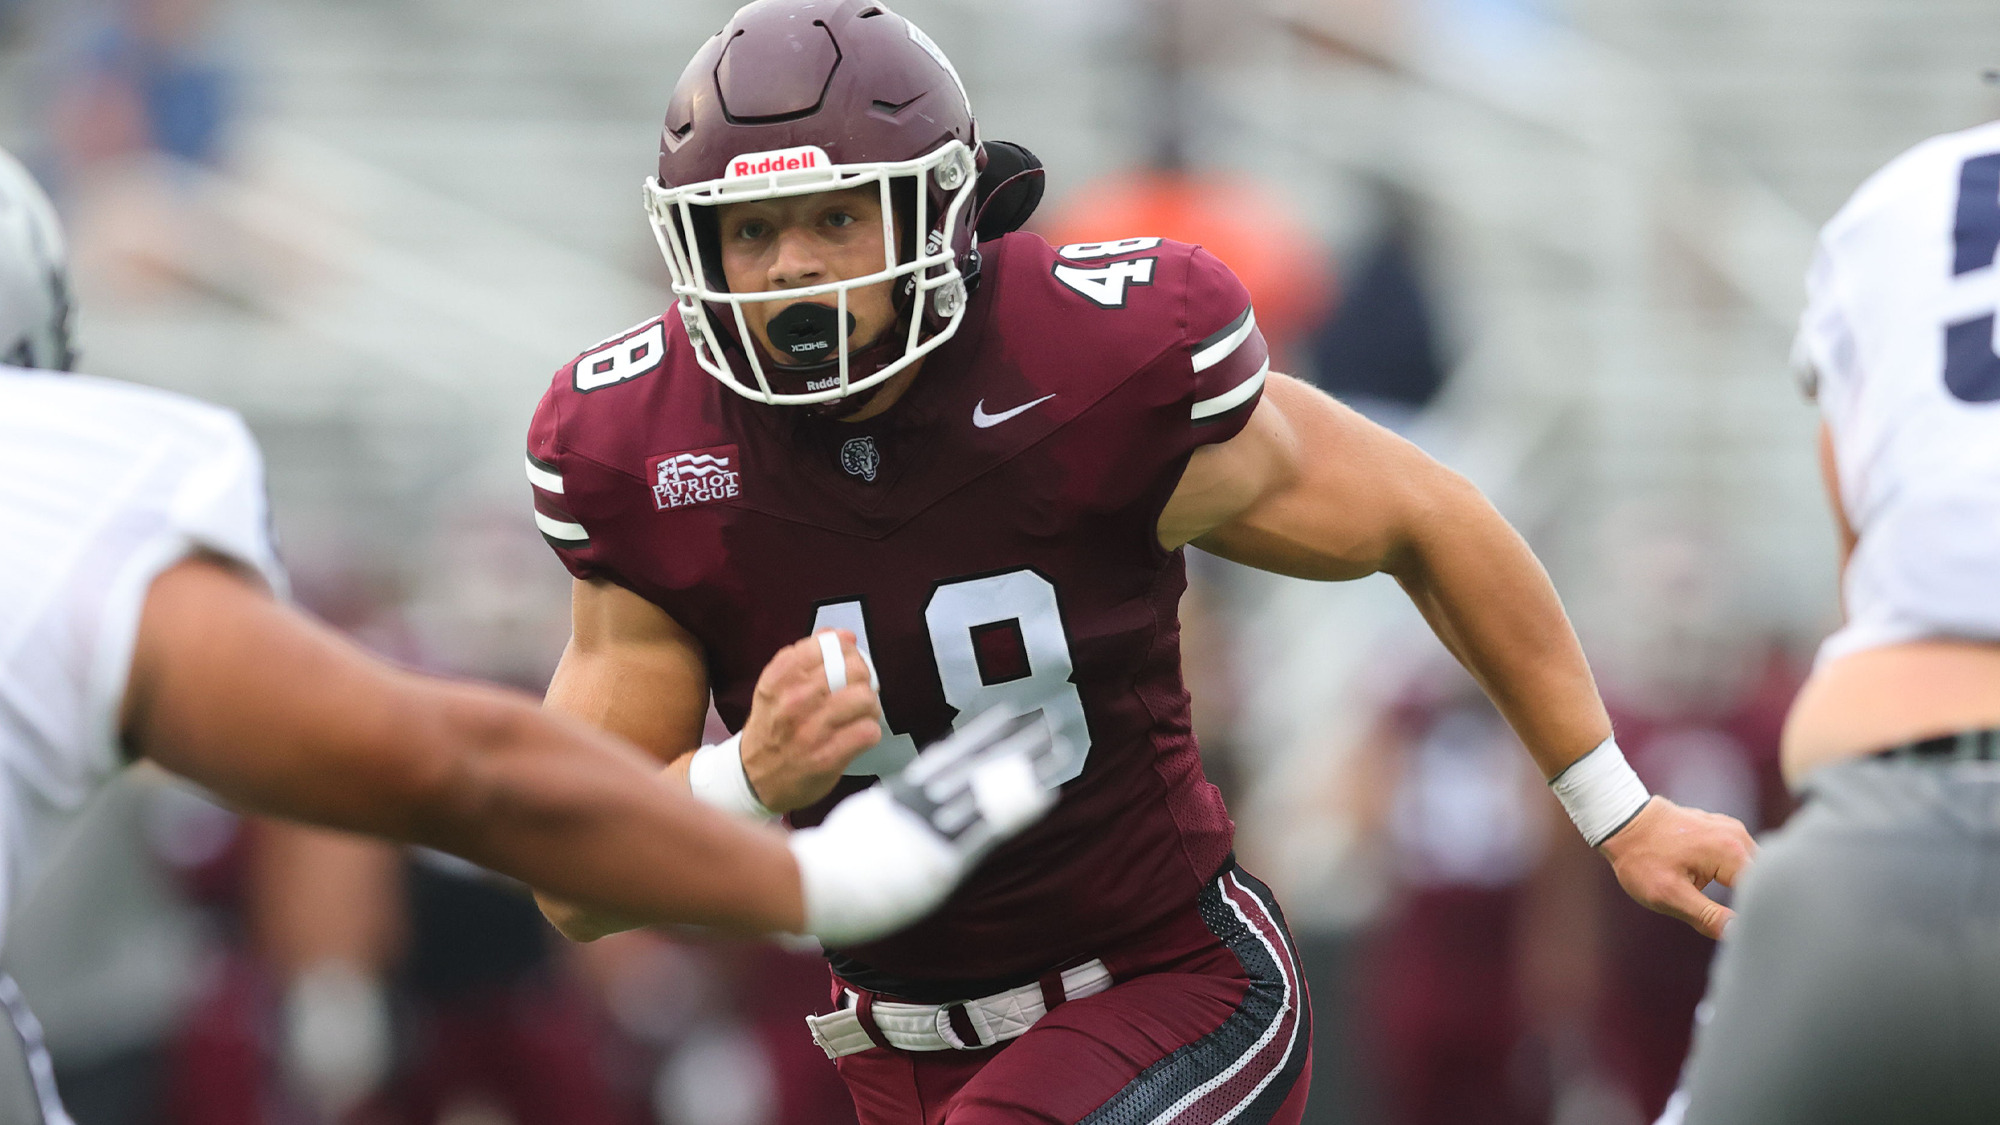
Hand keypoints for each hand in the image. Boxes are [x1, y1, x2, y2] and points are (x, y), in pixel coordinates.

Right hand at [739, 629, 882, 812]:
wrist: (753, 778)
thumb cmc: (772, 728)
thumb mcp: (776, 687)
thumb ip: (805, 658)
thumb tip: (843, 635)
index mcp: (779, 677)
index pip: (828, 645)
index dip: (846, 651)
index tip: (846, 663)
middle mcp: (793, 700)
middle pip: (854, 669)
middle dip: (863, 679)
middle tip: (858, 691)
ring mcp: (810, 730)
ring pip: (864, 698)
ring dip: (869, 707)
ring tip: (861, 714)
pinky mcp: (827, 756)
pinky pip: (868, 732)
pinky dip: (870, 733)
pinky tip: (858, 735)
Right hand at [789, 703, 1068, 944]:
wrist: (824, 884)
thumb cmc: (832, 861)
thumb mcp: (862, 820)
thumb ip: (888, 807)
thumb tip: (896, 799)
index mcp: (906, 792)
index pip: (953, 754)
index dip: (984, 733)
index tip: (1009, 715)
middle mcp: (927, 801)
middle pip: (981, 762)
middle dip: (1017, 741)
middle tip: (1049, 720)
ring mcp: (938, 826)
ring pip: (993, 787)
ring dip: (1028, 766)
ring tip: (1058, 746)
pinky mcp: (948, 856)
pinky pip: (993, 827)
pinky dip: (1020, 808)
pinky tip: (1048, 793)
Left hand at [1596, 796, 1756, 938]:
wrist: (1621, 821)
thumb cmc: (1641, 859)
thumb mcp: (1669, 895)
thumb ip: (1708, 916)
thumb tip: (1739, 935)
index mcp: (1732, 852)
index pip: (1767, 892)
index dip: (1764, 916)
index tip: (1757, 937)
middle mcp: (1739, 837)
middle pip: (1765, 880)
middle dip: (1759, 904)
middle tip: (1748, 930)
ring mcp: (1732, 830)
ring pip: (1755, 869)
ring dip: (1748, 890)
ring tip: (1738, 914)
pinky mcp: (1723, 831)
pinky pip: (1742, 859)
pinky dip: (1739, 877)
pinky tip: (1728, 894)